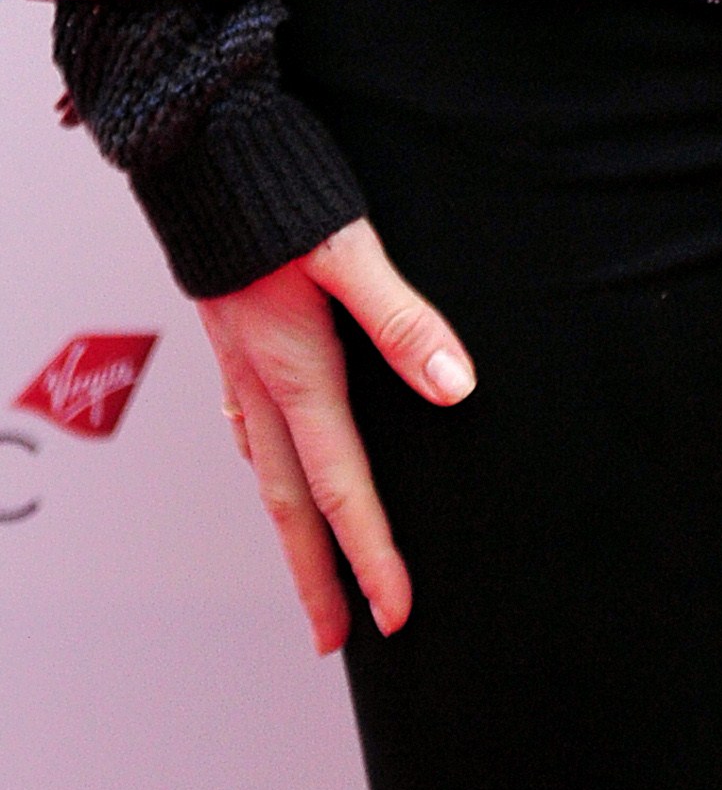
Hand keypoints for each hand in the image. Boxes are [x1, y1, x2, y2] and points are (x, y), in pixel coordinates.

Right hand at [199, 218, 474, 650]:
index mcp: (293, 372)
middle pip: (291, 504)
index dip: (372, 555)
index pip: (342, 488)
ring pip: (266, 472)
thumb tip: (455, 386)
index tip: (396, 615)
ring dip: (292, 531)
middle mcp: (259, 384)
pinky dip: (269, 470)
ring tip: (311, 575)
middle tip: (338, 640)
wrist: (198, 149)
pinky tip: (279, 472)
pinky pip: (249, 430)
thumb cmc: (276, 193)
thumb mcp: (348, 250)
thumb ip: (402, 317)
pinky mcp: (232, 341)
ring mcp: (238, 367)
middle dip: (317, 576)